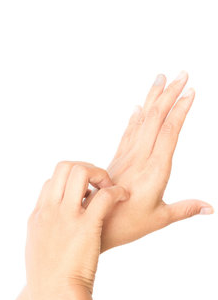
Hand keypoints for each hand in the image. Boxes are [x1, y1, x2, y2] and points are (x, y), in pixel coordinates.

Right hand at [25, 162, 128, 297]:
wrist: (56, 298)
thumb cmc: (48, 277)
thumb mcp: (38, 246)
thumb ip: (46, 227)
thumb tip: (58, 218)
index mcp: (39, 214)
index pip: (50, 180)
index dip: (70, 181)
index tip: (84, 193)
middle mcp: (51, 209)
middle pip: (64, 166)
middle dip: (85, 167)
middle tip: (99, 183)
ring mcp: (67, 216)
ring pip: (81, 172)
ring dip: (99, 174)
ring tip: (109, 187)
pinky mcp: (87, 226)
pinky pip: (104, 195)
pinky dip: (118, 191)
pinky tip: (124, 197)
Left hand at [85, 71, 213, 250]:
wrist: (92, 223)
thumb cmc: (126, 225)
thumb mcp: (160, 218)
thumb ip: (184, 209)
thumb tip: (209, 208)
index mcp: (154, 170)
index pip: (169, 132)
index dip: (180, 110)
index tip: (190, 92)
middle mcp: (139, 158)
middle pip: (156, 118)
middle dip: (170, 94)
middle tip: (182, 74)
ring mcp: (126, 156)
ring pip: (141, 120)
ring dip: (152, 98)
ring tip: (161, 79)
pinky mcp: (116, 159)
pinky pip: (128, 132)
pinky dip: (135, 117)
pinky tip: (137, 107)